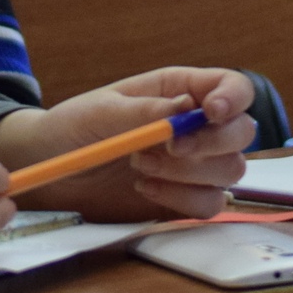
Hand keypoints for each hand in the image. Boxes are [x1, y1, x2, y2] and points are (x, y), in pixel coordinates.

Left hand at [0, 68, 255, 221]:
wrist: (50, 169)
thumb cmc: (73, 127)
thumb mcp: (102, 112)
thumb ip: (145, 111)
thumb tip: (188, 108)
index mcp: (180, 91)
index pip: (233, 88)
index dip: (234, 98)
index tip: (211, 112)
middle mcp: (196, 127)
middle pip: (242, 132)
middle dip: (212, 143)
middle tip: (169, 149)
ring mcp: (194, 166)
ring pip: (230, 171)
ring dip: (190, 174)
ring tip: (140, 167)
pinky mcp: (184, 199)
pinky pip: (210, 204)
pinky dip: (182, 201)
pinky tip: (145, 189)